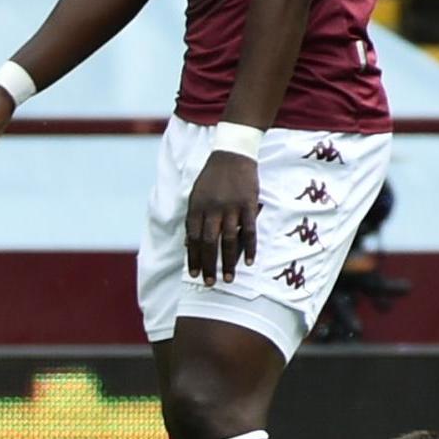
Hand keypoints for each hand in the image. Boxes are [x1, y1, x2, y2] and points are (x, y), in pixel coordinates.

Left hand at [185, 152, 260, 284]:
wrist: (231, 155)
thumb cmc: (211, 178)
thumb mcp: (195, 196)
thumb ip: (192, 219)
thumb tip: (189, 243)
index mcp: (196, 207)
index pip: (193, 238)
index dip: (193, 257)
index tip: (193, 274)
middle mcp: (212, 209)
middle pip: (209, 242)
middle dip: (208, 264)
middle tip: (209, 283)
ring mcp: (231, 207)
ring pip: (228, 240)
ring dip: (228, 261)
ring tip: (228, 278)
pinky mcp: (248, 204)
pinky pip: (249, 230)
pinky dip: (249, 247)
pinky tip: (249, 262)